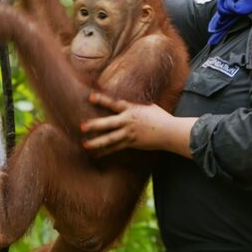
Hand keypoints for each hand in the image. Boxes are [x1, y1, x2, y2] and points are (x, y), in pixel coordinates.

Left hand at [81, 91, 197, 158]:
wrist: (169, 131)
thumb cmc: (159, 116)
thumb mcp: (147, 106)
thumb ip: (134, 104)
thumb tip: (125, 100)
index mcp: (131, 109)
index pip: (114, 103)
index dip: (102, 100)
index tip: (90, 97)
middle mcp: (128, 121)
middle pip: (108, 123)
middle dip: (94, 125)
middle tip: (82, 127)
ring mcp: (129, 133)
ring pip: (110, 138)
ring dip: (97, 142)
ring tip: (85, 144)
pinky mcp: (131, 143)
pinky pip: (116, 148)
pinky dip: (105, 151)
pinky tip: (96, 154)